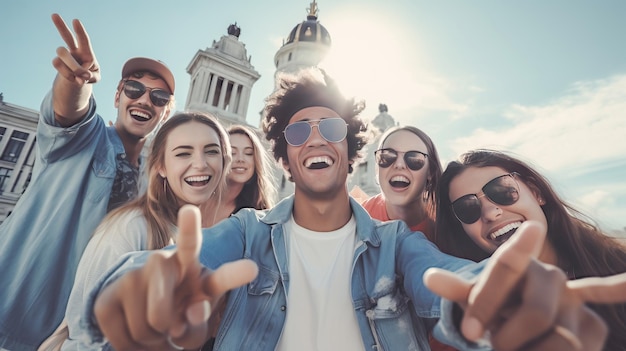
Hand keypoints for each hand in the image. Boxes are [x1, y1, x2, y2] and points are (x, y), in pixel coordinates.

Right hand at [51, 13, 100, 84]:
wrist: (77, 81)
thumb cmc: (89, 75)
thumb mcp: (95, 77)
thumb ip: (92, 76)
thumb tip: (82, 76)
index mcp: (86, 51)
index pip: (84, 40)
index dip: (80, 31)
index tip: (75, 20)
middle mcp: (74, 50)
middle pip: (67, 36)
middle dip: (61, 25)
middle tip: (54, 14)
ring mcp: (64, 56)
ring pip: (61, 53)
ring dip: (72, 66)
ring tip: (80, 77)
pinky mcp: (57, 62)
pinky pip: (58, 66)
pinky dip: (68, 76)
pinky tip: (74, 79)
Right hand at [94, 205, 257, 350]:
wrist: (148, 325)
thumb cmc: (183, 319)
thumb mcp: (198, 325)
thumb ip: (200, 322)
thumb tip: (193, 311)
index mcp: (191, 265)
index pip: (191, 245)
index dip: (189, 229)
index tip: (189, 210)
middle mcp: (162, 264)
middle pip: (161, 310)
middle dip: (166, 329)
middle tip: (171, 328)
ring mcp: (132, 278)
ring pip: (147, 327)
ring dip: (154, 340)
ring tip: (156, 329)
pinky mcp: (106, 299)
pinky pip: (123, 339)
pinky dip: (133, 347)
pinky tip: (137, 333)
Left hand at [425, 221, 625, 350]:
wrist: (517, 313)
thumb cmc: (493, 308)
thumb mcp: (473, 301)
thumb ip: (457, 290)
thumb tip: (430, 277)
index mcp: (518, 263)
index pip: (506, 266)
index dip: (487, 301)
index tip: (470, 334)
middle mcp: (550, 275)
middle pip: (535, 313)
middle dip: (508, 338)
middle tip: (492, 347)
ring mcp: (574, 300)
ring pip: (560, 342)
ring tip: (520, 349)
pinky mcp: (592, 325)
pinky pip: (603, 306)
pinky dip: (617, 288)